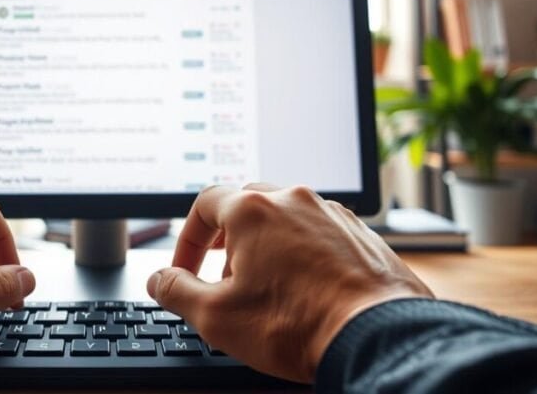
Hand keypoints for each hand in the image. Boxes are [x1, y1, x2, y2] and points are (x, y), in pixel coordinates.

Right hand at [147, 184, 431, 382]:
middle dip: (227, 239)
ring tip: (266, 288)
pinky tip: (306, 290)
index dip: (187, 239)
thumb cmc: (297, 326)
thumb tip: (158, 280)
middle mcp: (293, 200)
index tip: (186, 270)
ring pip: (285, 217)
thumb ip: (176, 292)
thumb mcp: (215, 317)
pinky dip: (303, 253)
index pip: (204, 205)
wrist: (377, 337)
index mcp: (253, 210)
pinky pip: (319, 232)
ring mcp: (331, 213)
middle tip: (224, 278)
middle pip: (245, 205)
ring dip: (266, 246)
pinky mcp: (360, 233)